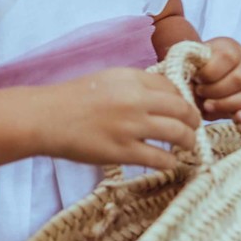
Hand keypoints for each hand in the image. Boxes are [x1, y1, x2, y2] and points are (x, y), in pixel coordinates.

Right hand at [35, 68, 201, 171]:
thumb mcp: (106, 79)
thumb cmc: (72, 98)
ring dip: (188, 141)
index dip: (183, 99)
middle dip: (194, 120)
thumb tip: (161, 98)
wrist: (46, 117)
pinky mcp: (123, 152)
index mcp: (131, 78)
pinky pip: (159, 158)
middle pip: (182, 109)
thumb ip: (134, 86)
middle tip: (194, 128)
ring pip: (177, 134)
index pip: (172, 86)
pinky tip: (171, 163)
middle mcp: (136, 100)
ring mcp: (131, 127)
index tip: (184, 108)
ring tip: (188, 146)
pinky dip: (170, 161)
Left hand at [187, 36, 240, 126]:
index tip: (195, 78)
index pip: (228, 57)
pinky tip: (237, 119)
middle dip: (216, 91)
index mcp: (229, 47)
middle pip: (240, 79)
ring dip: (228, 104)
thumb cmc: (189, 71)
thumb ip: (190, 68)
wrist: (193, 81)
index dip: (209, 72)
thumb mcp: (188, 64)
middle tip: (199, 93)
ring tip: (208, 106)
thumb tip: (192, 82)